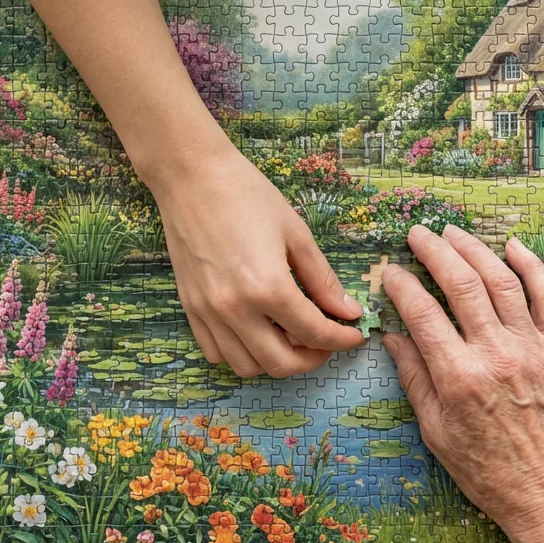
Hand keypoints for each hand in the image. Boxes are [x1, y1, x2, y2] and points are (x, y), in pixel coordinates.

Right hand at [149, 142, 365, 377]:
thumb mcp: (296, 233)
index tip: (353, 334)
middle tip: (325, 340)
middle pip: (281, 363)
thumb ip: (322, 279)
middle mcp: (235, 309)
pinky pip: (215, 353)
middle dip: (312, 358)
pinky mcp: (190, 308)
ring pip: (247, 366)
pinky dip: (241, 353)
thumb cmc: (246, 195)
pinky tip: (256, 331)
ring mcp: (208, 312)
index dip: (341, 339)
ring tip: (291, 335)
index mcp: (268, 287)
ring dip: (275, 360)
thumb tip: (348, 312)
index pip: (314, 334)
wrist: (191, 176)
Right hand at [379, 224, 543, 526]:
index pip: (422, 313)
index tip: (390, 271)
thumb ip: (414, 378)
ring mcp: (531, 348)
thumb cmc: (486, 470)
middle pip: (461, 283)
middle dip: (434, 251)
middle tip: (417, 234)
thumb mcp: (435, 431)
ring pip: (502, 280)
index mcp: (459, 377)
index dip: (401, 285)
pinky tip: (513, 246)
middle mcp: (496, 355)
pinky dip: (532, 266)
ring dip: (475, 249)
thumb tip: (392, 337)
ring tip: (454, 232)